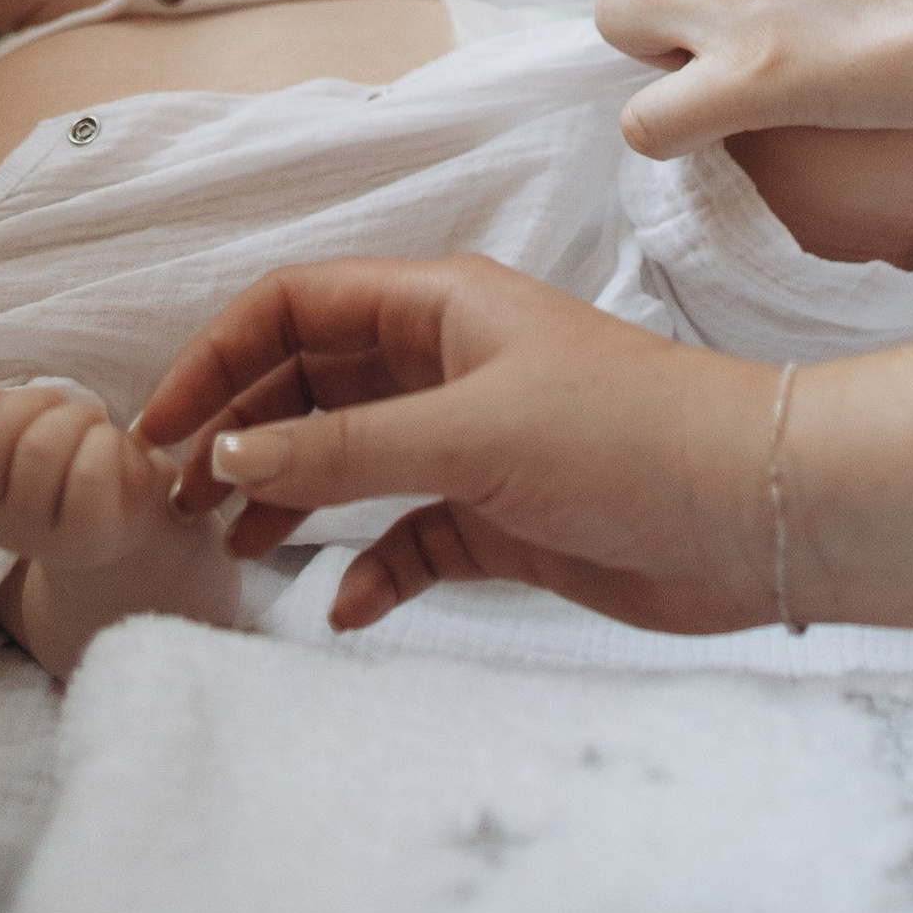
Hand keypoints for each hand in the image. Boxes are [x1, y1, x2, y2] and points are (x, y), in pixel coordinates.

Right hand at [0, 348, 237, 675]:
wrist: (128, 519)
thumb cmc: (66, 461)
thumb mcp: (18, 433)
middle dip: (33, 399)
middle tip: (62, 406)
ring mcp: (34, 538)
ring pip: (39, 450)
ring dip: (76, 416)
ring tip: (91, 425)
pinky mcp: (85, 539)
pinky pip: (88, 473)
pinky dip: (106, 443)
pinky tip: (114, 449)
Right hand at [132, 254, 777, 638]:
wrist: (753, 510)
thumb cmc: (623, 435)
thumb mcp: (469, 435)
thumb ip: (343, 451)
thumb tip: (222, 460)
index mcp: (437, 304)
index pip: (296, 305)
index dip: (219, 356)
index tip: (159, 430)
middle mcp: (444, 361)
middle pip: (310, 381)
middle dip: (241, 433)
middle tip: (173, 503)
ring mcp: (470, 439)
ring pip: (348, 459)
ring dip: (288, 500)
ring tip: (232, 554)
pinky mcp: (499, 515)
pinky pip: (405, 536)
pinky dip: (369, 568)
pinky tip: (345, 608)